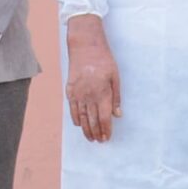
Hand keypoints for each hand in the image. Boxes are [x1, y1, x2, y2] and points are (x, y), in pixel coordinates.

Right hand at [66, 15, 121, 142]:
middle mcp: (89, 95)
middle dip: (96, 132)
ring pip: (81, 117)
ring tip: (90, 138)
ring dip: (86, 129)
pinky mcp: (69, 90)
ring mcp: (77, 93)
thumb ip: (116, 97)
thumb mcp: (115, 77)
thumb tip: (118, 115)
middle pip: (92, 120)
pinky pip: (72, 108)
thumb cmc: (104, 61)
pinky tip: (79, 125)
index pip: (103, 117)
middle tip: (99, 141)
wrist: (85, 47)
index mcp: (102, 92)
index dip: (105, 129)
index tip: (107, 137)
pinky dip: (75, 118)